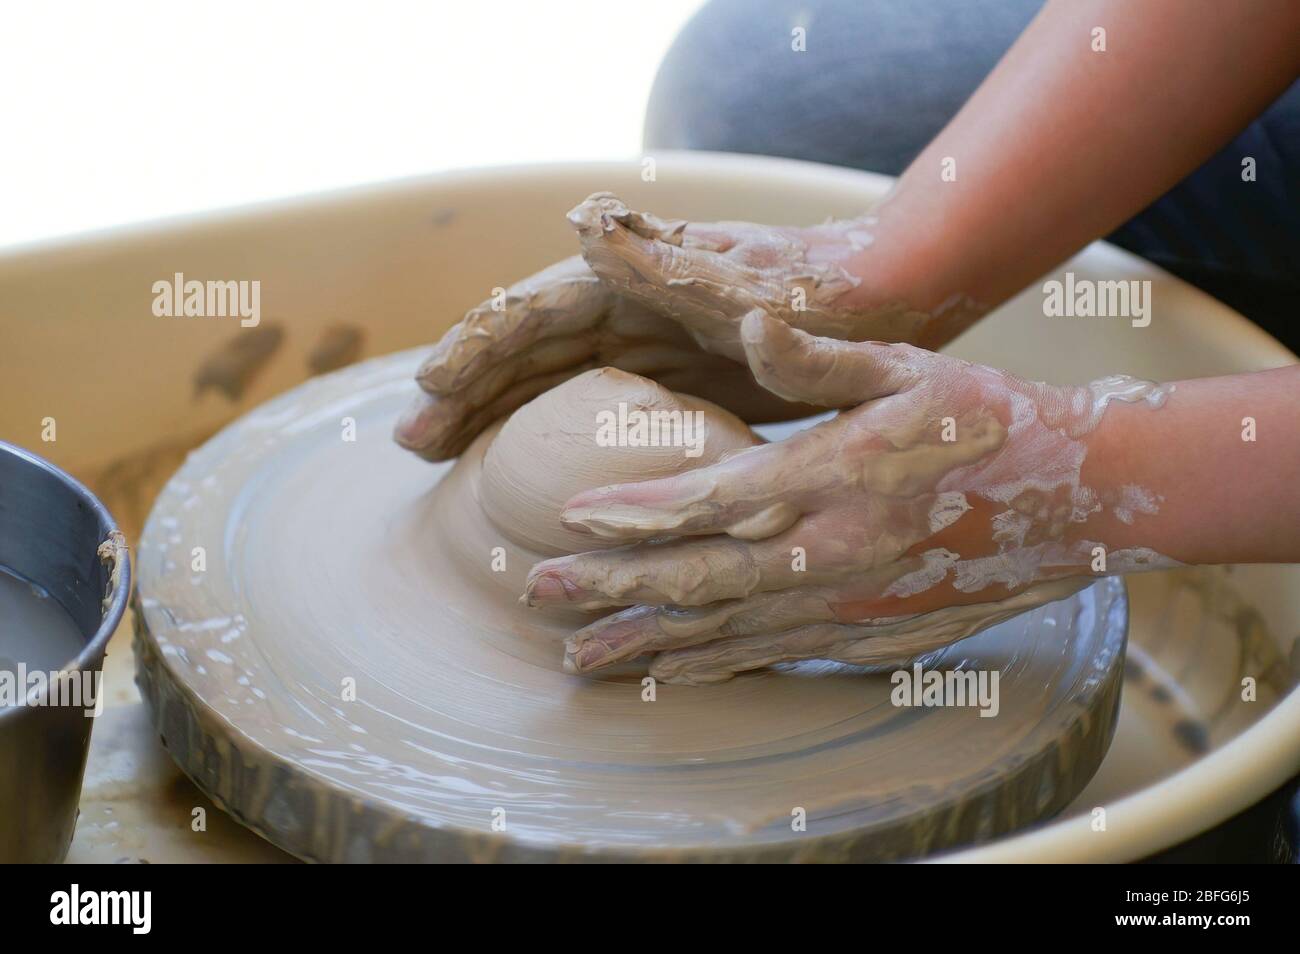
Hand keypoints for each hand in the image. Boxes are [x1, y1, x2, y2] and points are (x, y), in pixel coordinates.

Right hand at [395, 193, 963, 460]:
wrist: (883, 303)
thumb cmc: (823, 294)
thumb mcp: (749, 282)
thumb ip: (666, 261)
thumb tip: (580, 216)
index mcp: (634, 281)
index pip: (535, 311)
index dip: (477, 348)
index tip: (429, 390)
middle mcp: (627, 309)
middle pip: (526, 352)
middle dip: (465, 393)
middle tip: (412, 445)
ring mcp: (643, 346)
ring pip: (549, 384)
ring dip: (494, 418)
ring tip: (443, 460)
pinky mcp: (666, 380)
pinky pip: (591, 410)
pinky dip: (550, 436)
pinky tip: (525, 470)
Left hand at [523, 312, 1172, 683]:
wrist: (1078, 499)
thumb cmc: (987, 418)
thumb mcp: (906, 366)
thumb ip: (816, 356)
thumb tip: (751, 320)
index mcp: (832, 477)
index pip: (709, 499)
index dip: (634, 511)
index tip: (569, 516)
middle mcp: (831, 552)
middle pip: (697, 578)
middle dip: (610, 588)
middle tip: (538, 591)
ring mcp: (849, 604)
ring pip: (724, 630)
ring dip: (645, 642)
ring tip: (578, 657)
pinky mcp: (867, 636)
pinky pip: (772, 655)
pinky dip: (712, 665)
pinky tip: (668, 674)